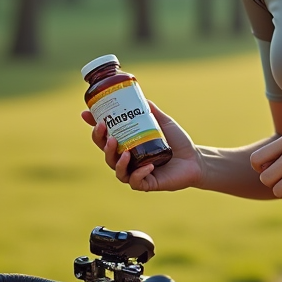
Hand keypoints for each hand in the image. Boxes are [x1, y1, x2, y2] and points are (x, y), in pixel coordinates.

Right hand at [81, 101, 201, 191]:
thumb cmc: (178, 142)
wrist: (195, 159)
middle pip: (106, 153)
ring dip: (116, 159)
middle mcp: (128, 159)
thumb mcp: (163, 123)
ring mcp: (136, 172)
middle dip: (101, 141)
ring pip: (116, 169)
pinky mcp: (147, 183)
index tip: (86, 114)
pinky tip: (147, 166)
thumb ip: (151, 112)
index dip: (94, 127)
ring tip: (123, 150)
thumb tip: (141, 97)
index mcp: (128, 144)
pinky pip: (135, 182)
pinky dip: (138, 174)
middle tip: (106, 130)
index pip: (105, 136)